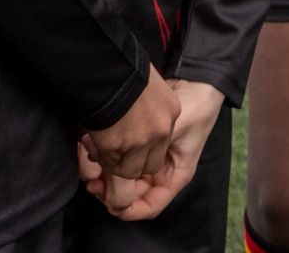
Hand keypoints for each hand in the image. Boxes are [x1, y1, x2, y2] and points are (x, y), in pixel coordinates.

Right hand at [80, 65, 177, 180]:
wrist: (105, 65)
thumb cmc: (122, 67)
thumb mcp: (148, 84)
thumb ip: (149, 106)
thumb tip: (136, 121)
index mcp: (171, 111)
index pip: (162, 143)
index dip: (143, 147)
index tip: (128, 141)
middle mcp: (161, 129)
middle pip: (151, 164)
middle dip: (132, 162)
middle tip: (115, 152)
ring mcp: (141, 141)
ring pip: (130, 169)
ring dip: (115, 163)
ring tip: (102, 146)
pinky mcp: (118, 147)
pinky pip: (110, 164)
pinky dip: (102, 158)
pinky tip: (93, 142)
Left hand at [85, 80, 224, 220]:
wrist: (195, 80)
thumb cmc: (196, 106)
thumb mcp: (177, 128)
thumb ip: (155, 145)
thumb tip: (127, 164)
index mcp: (175, 176)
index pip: (149, 206)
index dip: (128, 209)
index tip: (108, 202)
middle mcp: (161, 172)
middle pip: (132, 195)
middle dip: (111, 191)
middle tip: (93, 183)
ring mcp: (149, 159)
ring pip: (123, 178)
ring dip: (106, 174)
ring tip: (92, 164)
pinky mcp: (139, 145)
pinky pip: (121, 158)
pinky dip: (108, 157)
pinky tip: (95, 148)